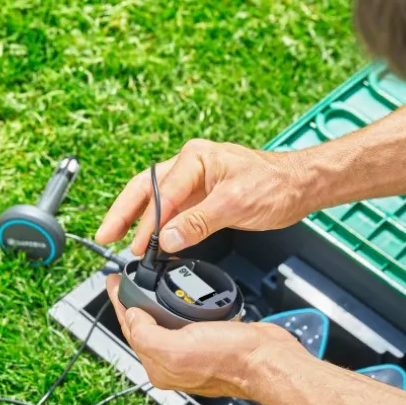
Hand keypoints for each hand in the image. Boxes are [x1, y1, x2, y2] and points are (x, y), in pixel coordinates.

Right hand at [95, 139, 308, 255]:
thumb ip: (198, 222)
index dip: (147, 222)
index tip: (139, 246)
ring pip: (156, 200)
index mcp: (196, 158)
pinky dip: (160, 226)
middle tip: (106, 235)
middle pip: (146, 189)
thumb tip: (168, 238)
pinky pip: (174, 211)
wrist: (300, 187)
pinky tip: (152, 241)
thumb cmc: (275, 185)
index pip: (161, 192)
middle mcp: (191, 165)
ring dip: (138, 220)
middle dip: (123, 213)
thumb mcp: (235, 205)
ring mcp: (196, 181)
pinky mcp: (203, 196)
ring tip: (119, 240)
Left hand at [105, 274, 303, 397]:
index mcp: (160, 367)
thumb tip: (132, 316)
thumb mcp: (178, 347)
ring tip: (144, 286)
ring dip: (153, 304)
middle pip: (144, 327)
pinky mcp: (209, 341)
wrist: (268, 358)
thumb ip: (147, 334)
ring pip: (163, 323)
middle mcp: (174, 363)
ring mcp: (192, 352)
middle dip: (132, 304)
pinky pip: (184, 322)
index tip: (114, 282)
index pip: (130, 330)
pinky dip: (176, 307)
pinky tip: (179, 296)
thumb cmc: (231, 359)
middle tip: (123, 281)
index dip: (120, 304)